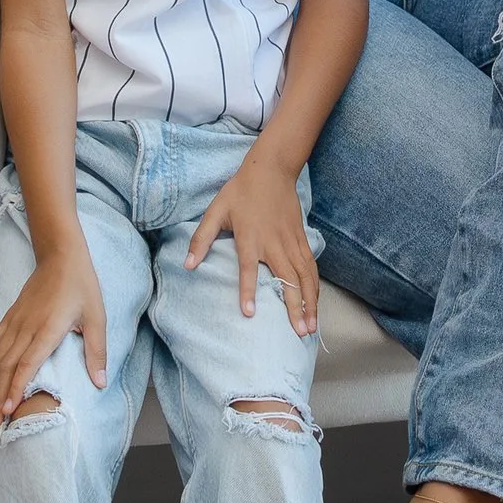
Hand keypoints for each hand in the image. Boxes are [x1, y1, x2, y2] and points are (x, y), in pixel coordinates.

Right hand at [0, 246, 107, 423]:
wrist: (60, 255)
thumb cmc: (81, 286)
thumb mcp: (97, 316)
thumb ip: (96, 351)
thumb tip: (100, 383)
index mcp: (47, 328)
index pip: (26, 363)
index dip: (15, 388)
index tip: (8, 411)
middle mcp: (26, 327)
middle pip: (5, 366)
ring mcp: (15, 322)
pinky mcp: (10, 317)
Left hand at [185, 150, 321, 332]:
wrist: (271, 169)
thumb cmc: (240, 191)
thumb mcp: (216, 210)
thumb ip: (201, 238)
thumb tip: (186, 264)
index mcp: (250, 238)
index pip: (248, 269)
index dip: (248, 291)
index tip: (249, 314)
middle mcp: (273, 243)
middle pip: (287, 279)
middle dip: (295, 307)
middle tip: (299, 332)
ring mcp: (291, 242)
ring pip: (304, 276)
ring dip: (309, 302)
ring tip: (312, 326)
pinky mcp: (301, 239)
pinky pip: (311, 267)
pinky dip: (315, 287)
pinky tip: (315, 303)